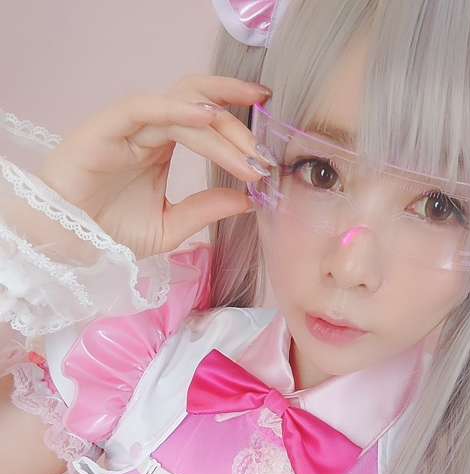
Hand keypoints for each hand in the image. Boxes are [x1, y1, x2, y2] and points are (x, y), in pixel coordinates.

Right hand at [37, 75, 272, 258]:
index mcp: (162, 146)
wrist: (66, 243)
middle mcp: (149, 129)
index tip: (268, 152)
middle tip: (266, 140)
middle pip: (199, 100)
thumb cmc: (109, 232)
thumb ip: (206, 210)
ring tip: (247, 150)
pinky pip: (146, 107)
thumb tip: (248, 200)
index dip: (238, 128)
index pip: (206, 121)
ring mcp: (128, 125)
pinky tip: (207, 119)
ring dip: (219, 124)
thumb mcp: (169, 227)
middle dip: (237, 113)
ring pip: (181, 104)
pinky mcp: (106, 127)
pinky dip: (178, 109)